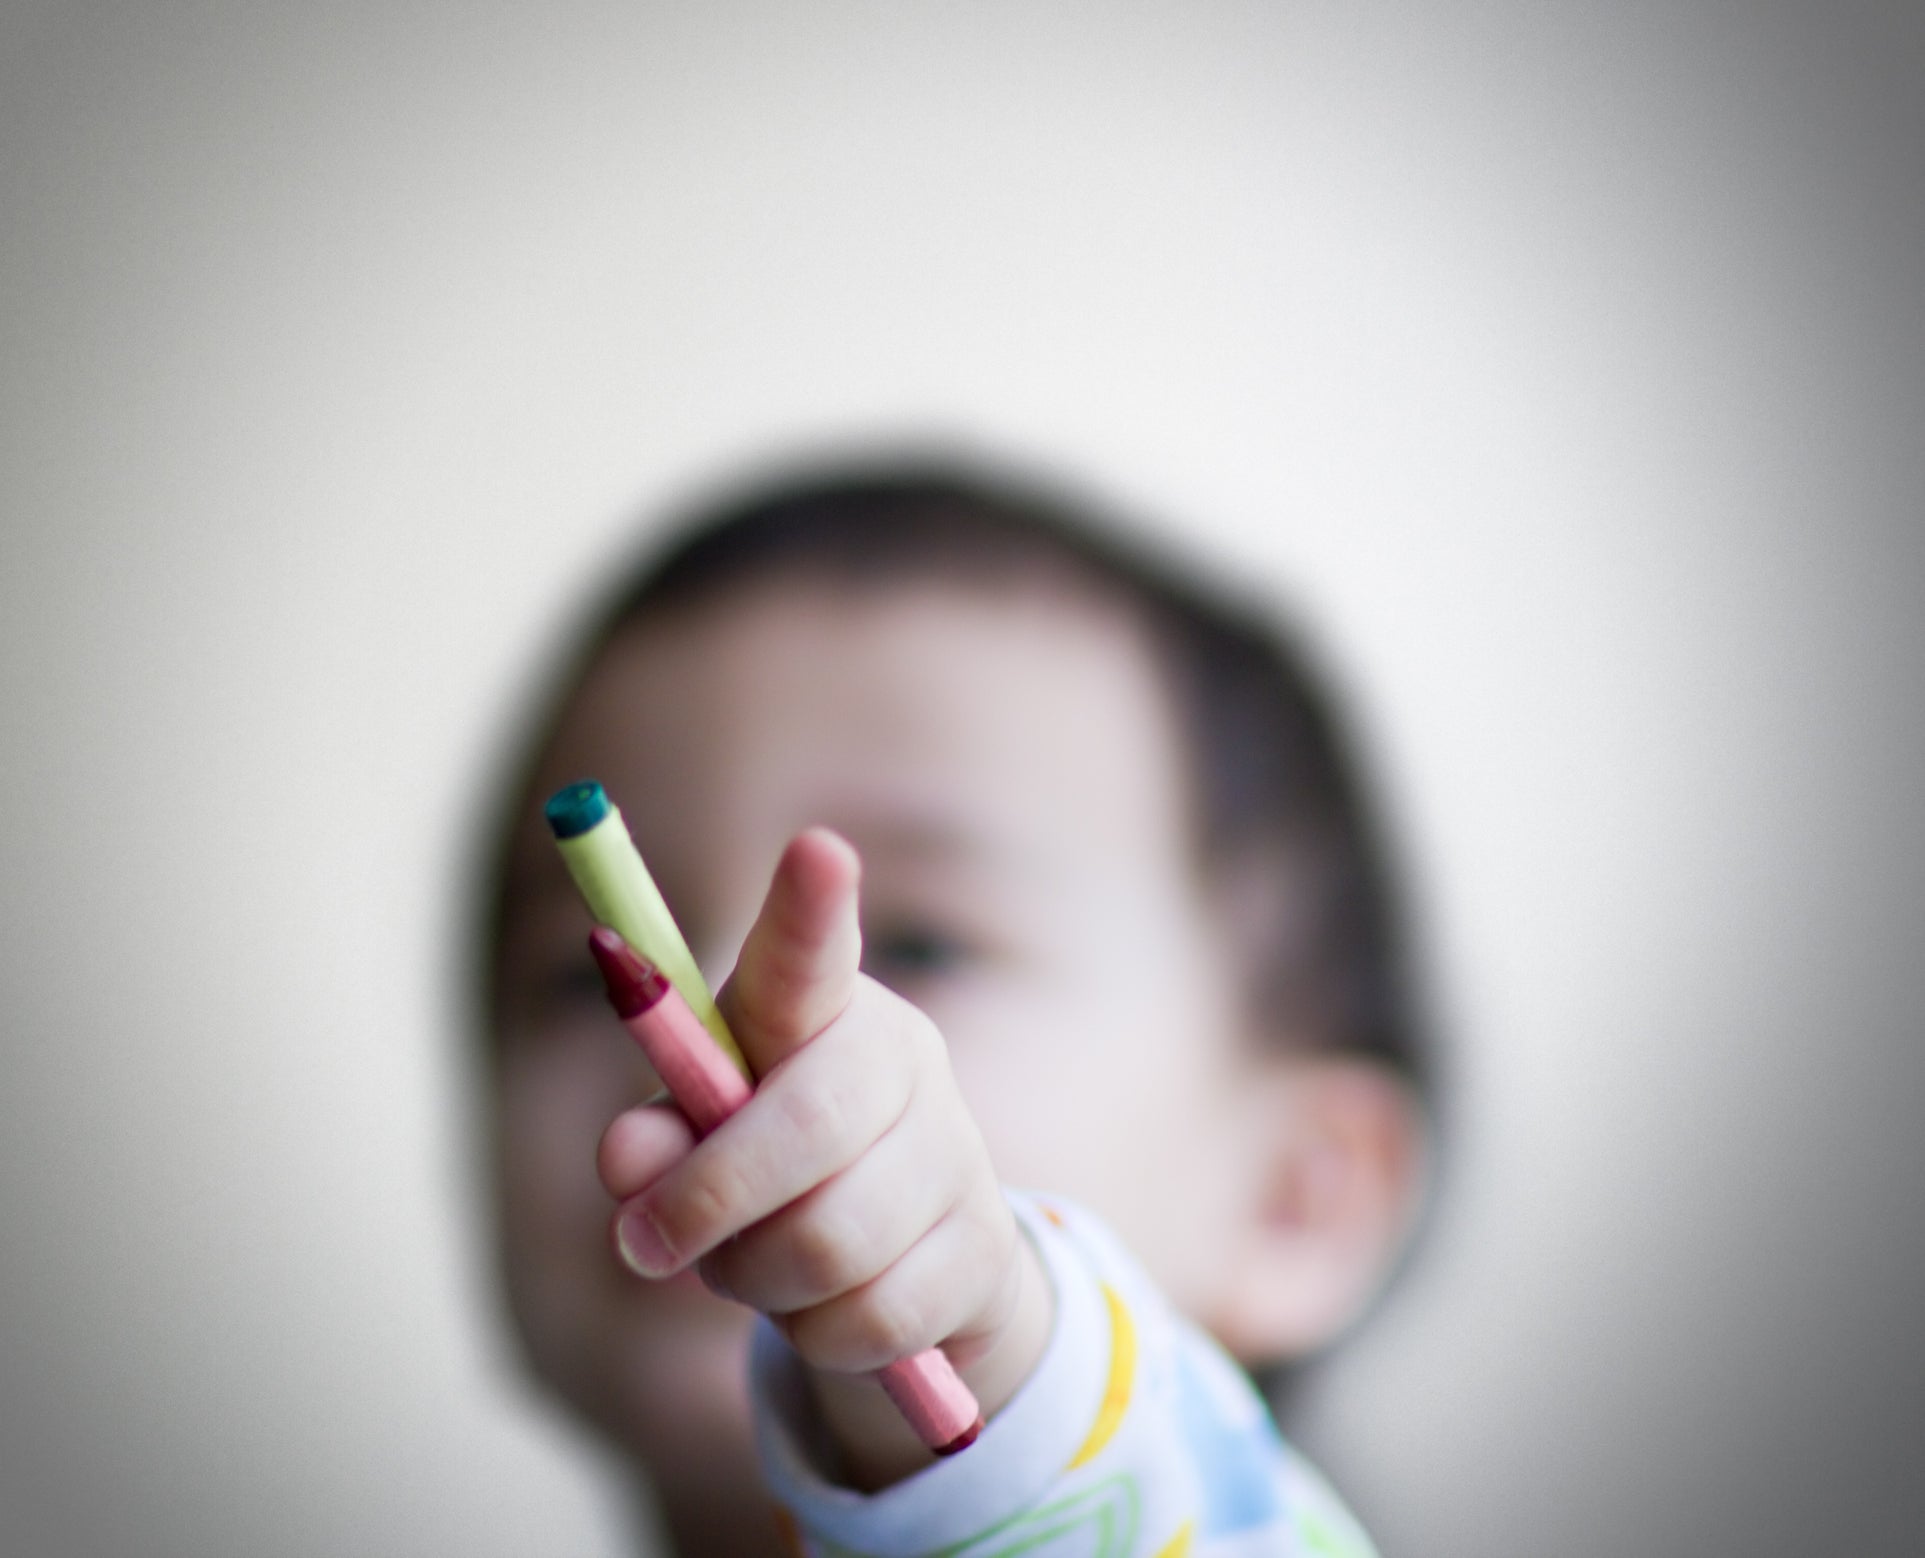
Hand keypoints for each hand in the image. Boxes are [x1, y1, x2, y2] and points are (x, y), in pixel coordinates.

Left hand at [596, 827, 1051, 1487]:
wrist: (910, 1262)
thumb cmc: (778, 1171)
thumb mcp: (701, 1142)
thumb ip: (657, 1137)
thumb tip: (627, 1159)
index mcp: (821, 1009)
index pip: (810, 953)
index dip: (809, 907)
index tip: (815, 849)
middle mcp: (905, 1058)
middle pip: (805, 1131)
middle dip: (707, 1201)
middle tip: (643, 1245)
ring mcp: (957, 1151)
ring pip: (830, 1243)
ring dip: (755, 1280)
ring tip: (748, 1267)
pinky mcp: (986, 1248)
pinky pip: (872, 1317)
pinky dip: (815, 1335)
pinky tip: (819, 1308)